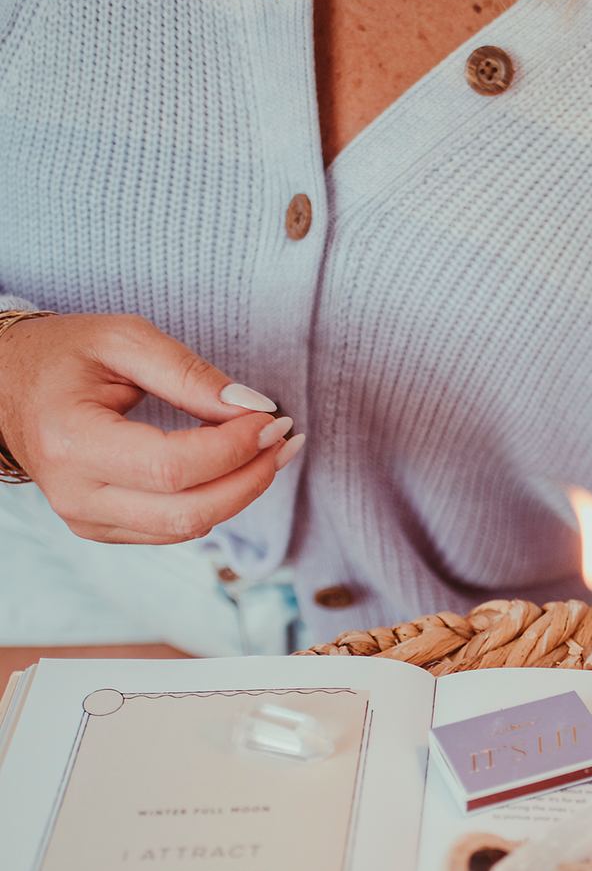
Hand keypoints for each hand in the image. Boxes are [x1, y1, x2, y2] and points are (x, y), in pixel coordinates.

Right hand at [0, 312, 304, 542]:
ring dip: (241, 493)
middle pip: (188, 512)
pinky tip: (236, 468)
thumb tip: (254, 407)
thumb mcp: (123, 340)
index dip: (234, 449)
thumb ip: (190, 373)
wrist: (7, 388)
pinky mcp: (102, 530)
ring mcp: (86, 520)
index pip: (173, 468)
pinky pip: (173, 529)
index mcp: (72, 442)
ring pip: (187, 528)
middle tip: (285, 440)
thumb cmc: (63, 356)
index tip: (271, 418)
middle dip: (251, 479)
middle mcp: (76, 494)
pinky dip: (214, 501)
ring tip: (271, 450)